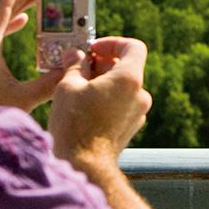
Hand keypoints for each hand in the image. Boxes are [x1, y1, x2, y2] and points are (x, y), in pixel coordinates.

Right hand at [49, 35, 151, 160]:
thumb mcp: (67, 86)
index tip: (93, 49)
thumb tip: (75, 54)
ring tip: (76, 87)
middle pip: (126, 67)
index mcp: (129, 79)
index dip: (112, 43)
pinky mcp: (131, 127)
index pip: (133, 47)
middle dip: (102, 63)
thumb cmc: (74, 125)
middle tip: (78, 67)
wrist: (84, 166)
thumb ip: (75, 65)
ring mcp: (138, 113)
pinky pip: (121, 104)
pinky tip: (83, 106)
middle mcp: (140, 95)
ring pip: (122, 87)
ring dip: (102, 82)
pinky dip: (106, 98)